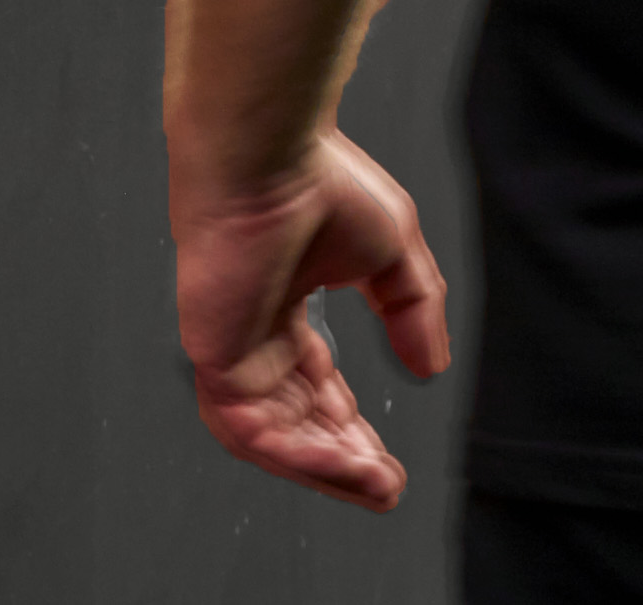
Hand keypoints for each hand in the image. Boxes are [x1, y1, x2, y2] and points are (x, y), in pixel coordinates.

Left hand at [173, 131, 449, 511]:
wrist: (271, 153)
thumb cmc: (318, 179)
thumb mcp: (393, 256)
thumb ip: (412, 312)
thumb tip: (430, 367)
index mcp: (283, 305)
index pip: (315, 387)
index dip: (351, 429)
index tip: (386, 463)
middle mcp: (252, 330)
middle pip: (294, 419)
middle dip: (341, 459)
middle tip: (383, 488)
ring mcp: (229, 343)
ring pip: (269, 434)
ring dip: (323, 468)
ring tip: (373, 487)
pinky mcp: (212, 351)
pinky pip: (249, 426)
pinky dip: (297, 454)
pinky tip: (342, 467)